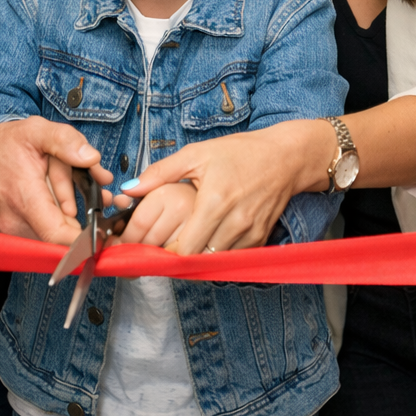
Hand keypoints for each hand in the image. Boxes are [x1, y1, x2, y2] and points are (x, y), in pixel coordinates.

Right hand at [0, 115, 112, 244]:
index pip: (61, 238)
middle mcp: (14, 224)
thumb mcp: (35, 130)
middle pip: (62, 229)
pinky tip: (42, 194)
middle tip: (80, 179)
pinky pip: (36, 232)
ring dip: (61, 210)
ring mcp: (8, 234)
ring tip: (53, 182)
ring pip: (50, 231)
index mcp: (25, 200)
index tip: (101, 224)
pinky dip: (46, 215)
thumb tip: (93, 159)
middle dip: (76, 207)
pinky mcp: (6, 237)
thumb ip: (67, 141)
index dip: (87, 237)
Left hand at [119, 122, 322, 254]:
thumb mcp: (196, 154)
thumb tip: (131, 188)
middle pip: (198, 259)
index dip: (165, 252)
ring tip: (186, 241)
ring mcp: (250, 232)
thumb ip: (161, 172)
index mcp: (214, 201)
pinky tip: (210, 238)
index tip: (152, 246)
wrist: (284, 157)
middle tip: (163, 246)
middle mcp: (234, 221)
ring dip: (199, 256)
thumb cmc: (239, 153)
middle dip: (178, 256)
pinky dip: (218, 253)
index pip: (184, 248)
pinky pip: (233, 258)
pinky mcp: (260, 238)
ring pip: (215, 262)